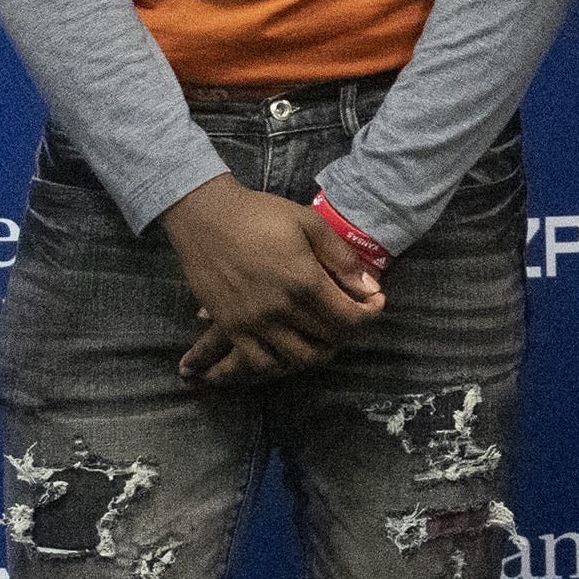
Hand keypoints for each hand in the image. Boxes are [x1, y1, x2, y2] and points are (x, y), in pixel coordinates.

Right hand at [161, 175, 381, 384]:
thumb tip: (368, 288)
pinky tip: (288, 349)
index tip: (374, 303)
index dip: (370, 314)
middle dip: (348, 331)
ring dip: (318, 352)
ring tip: (323, 335)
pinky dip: (279, 364)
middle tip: (349, 315)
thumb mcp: (309, 223)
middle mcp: (280, 308)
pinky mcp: (230, 326)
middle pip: (328, 340)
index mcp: (303, 280)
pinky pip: (258, 362)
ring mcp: (253, 321)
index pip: (349, 317)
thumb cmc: (259, 214)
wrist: (204, 217)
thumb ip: (341, 257)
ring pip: (297, 359)